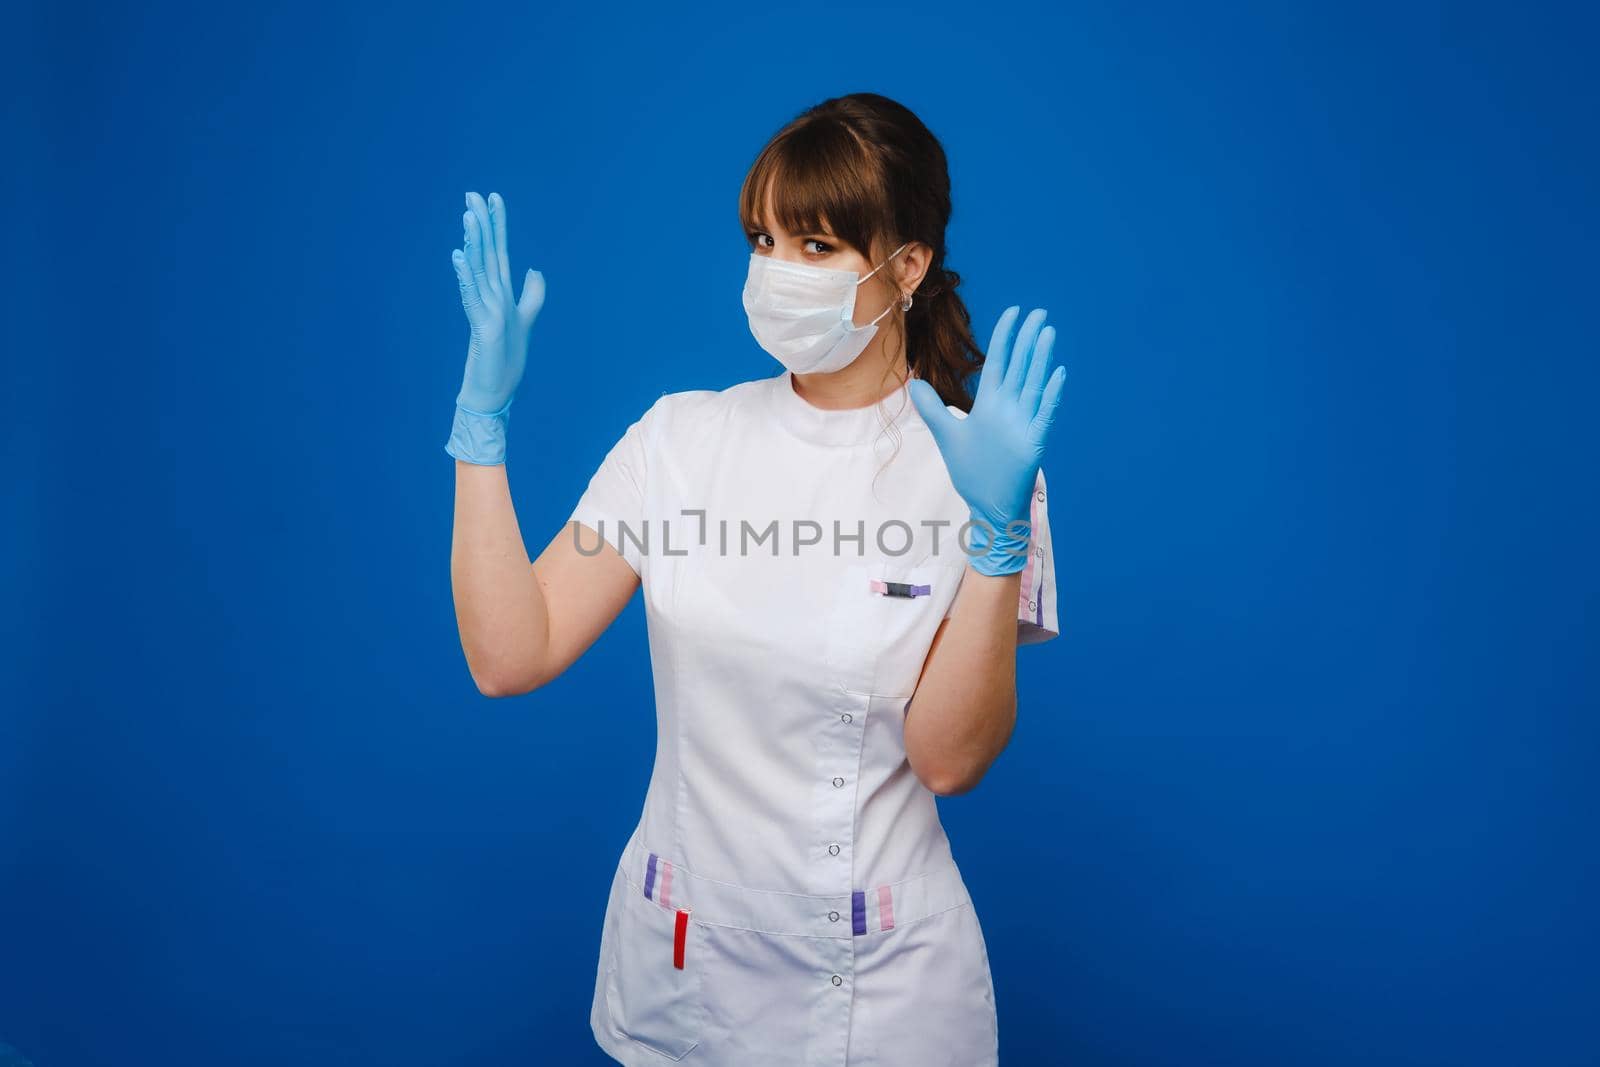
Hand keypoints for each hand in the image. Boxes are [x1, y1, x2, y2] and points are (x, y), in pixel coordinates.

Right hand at [445, 191, 544, 464]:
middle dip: (481, 224)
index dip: (497, 225)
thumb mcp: (525, 321)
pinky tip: (459, 256)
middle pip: (486, 253)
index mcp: (501, 293)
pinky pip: (471, 296)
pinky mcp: (482, 326)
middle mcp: (490, 296)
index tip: (493, 198)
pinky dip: (465, 276)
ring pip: (478, 269)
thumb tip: (534, 269)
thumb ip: (532, 295)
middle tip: (472, 194)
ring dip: (473, 242)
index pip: (498, 251)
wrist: (493, 392)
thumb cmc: (505, 360)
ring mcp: (484, 309)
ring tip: (468, 216)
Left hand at [908, 305, 1066, 574]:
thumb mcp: (947, 434)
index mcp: (990, 403)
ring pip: (1033, 383)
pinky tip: (1058, 374)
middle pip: (1020, 366)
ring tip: (1047, 332)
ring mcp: (1023, 423)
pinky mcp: (1033, 441)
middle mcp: (1009, 408)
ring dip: (1041, 359)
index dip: (1005, 336)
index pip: (999, 361)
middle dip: (1028, 339)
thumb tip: (914, 383)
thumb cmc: (972, 470)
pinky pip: (1043, 414)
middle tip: (1039, 312)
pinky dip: (1051, 395)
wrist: (987, 503)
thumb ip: (932, 408)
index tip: (1014, 311)